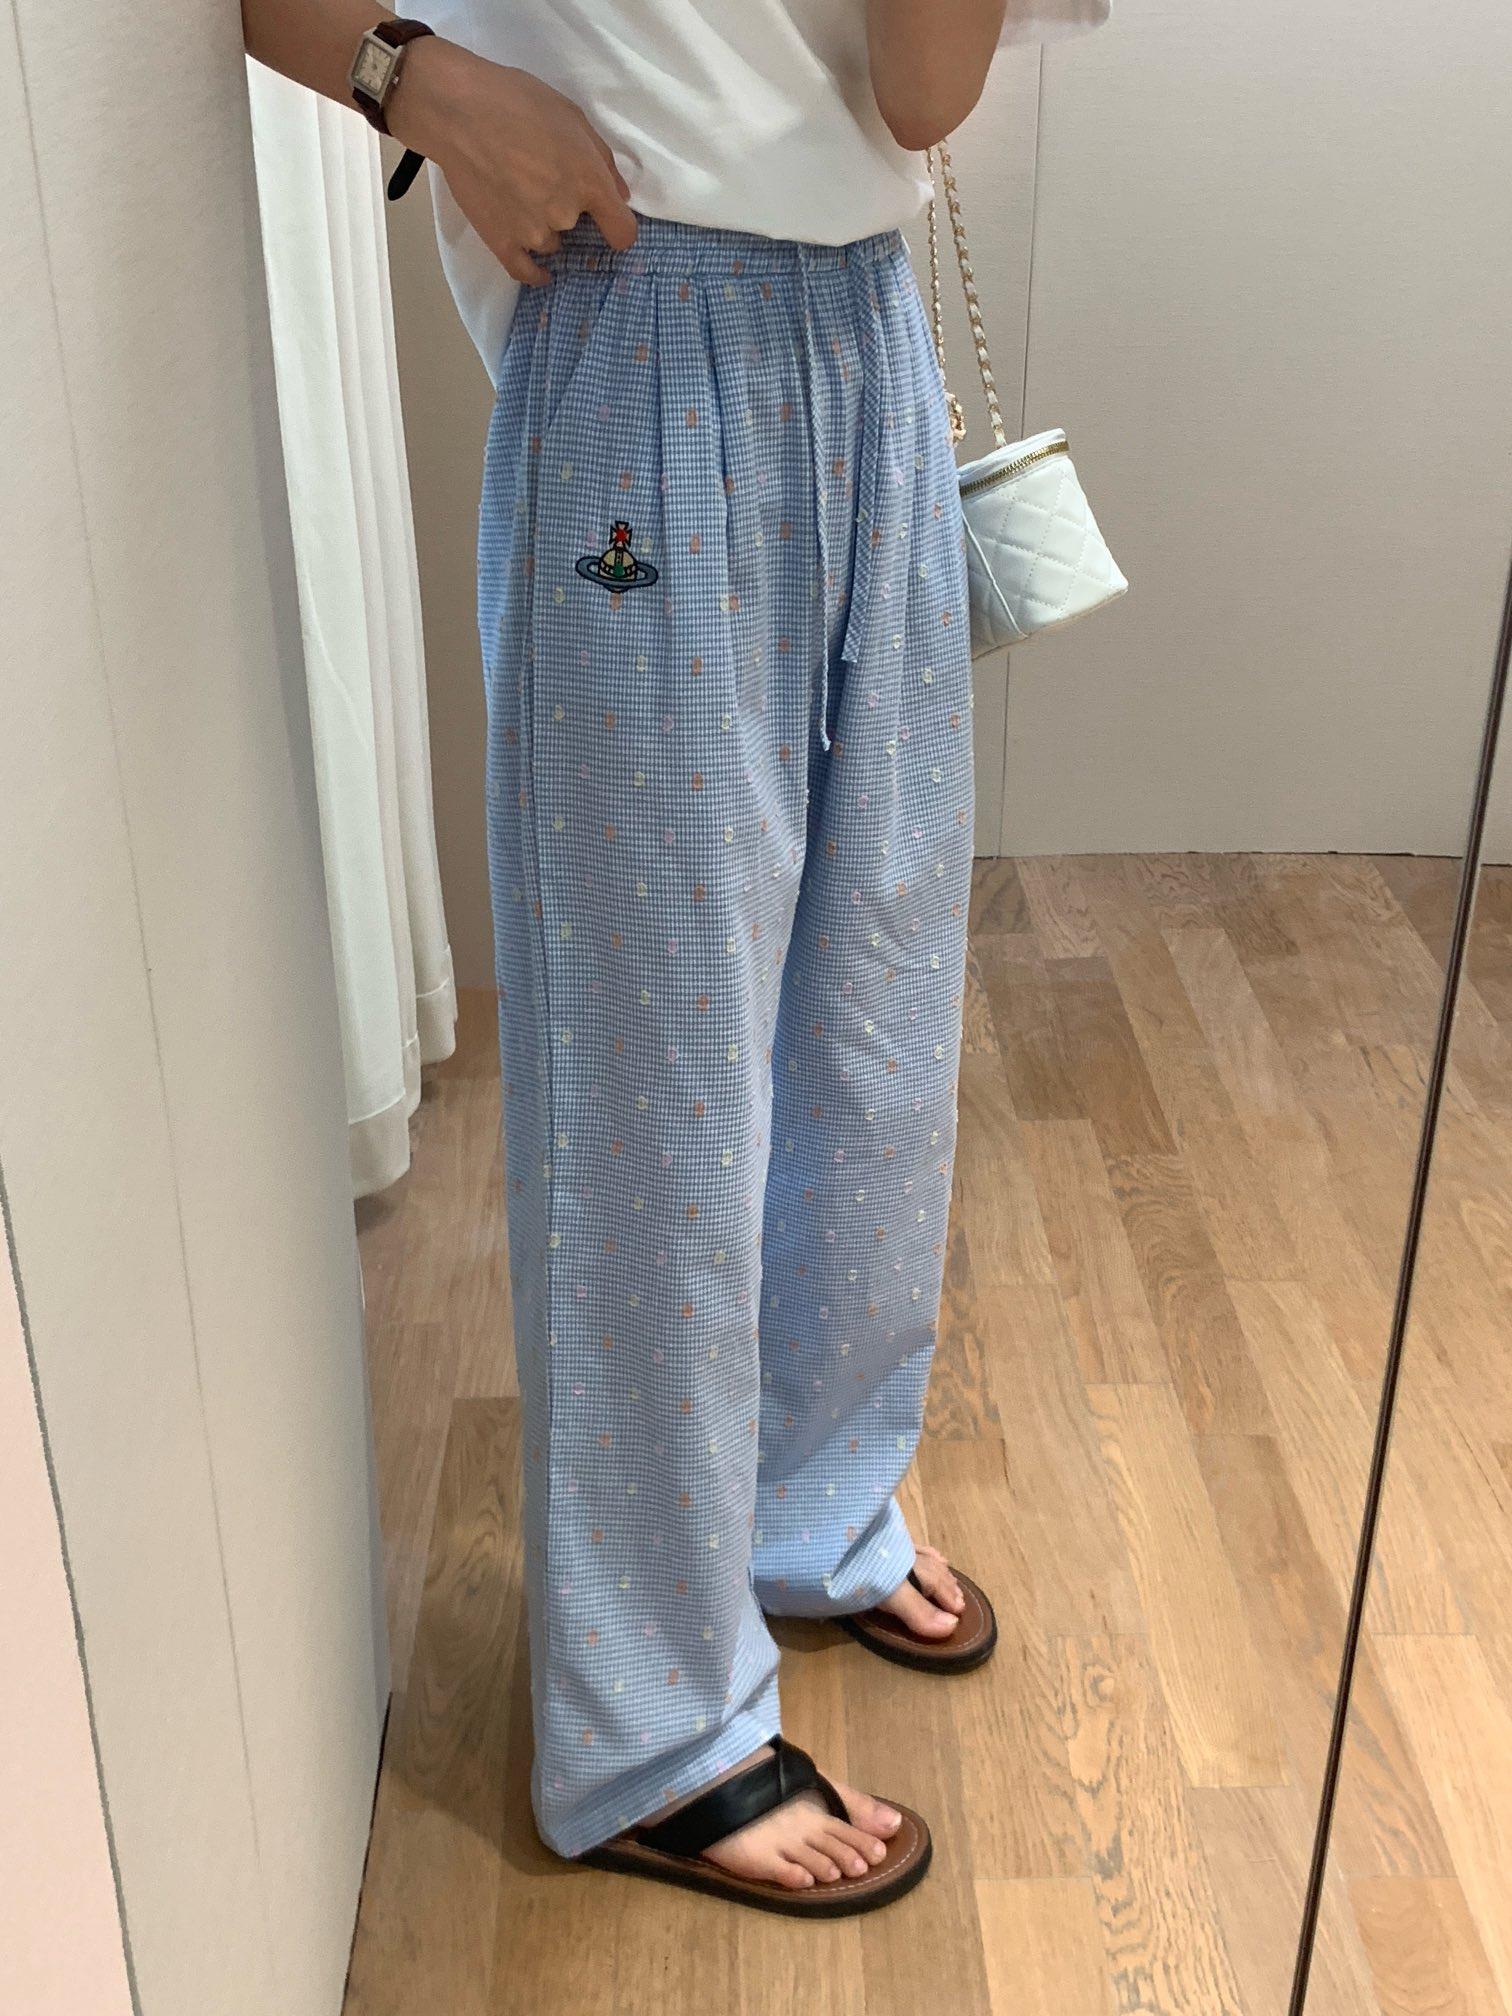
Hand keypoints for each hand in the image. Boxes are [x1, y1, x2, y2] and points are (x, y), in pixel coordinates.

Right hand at [392, 39, 636, 284]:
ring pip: (551, 243)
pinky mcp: (501, 243)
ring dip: (543, 227)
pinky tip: (539, 270)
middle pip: (580, 230)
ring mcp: (532, 233)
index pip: (623, 232)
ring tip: (519, 195)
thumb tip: (621, 194)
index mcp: (589, 183)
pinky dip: (534, 272)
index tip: (609, 221)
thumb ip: (603, 159)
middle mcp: (566, 215)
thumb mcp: (572, 116)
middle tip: (542, 178)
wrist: (458, 110)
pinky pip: (525, 272)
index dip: (617, 226)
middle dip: (569, 208)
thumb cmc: (517, 102)